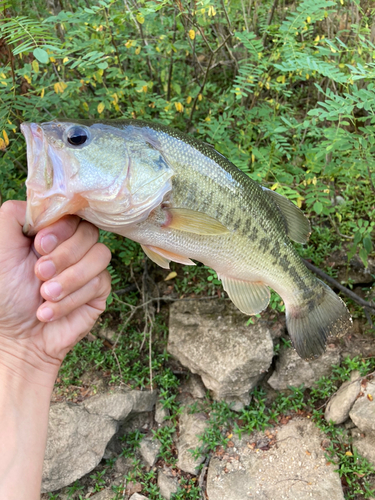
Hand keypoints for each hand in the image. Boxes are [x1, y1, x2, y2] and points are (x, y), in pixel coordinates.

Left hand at [0, 200, 111, 384]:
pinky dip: (71, 299)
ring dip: (69, 279)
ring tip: (44, 295)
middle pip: (89, 233)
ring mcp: (89, 267)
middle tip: (39, 274)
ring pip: (100, 256)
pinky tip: (50, 311)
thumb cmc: (4, 293)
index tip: (38, 245)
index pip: (72, 213)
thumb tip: (40, 203)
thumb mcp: (0, 248)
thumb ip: (13, 216)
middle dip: (64, 255)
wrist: (16, 338)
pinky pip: (100, 282)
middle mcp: (73, 246)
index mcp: (51, 233)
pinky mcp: (99, 290)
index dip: (60, 228)